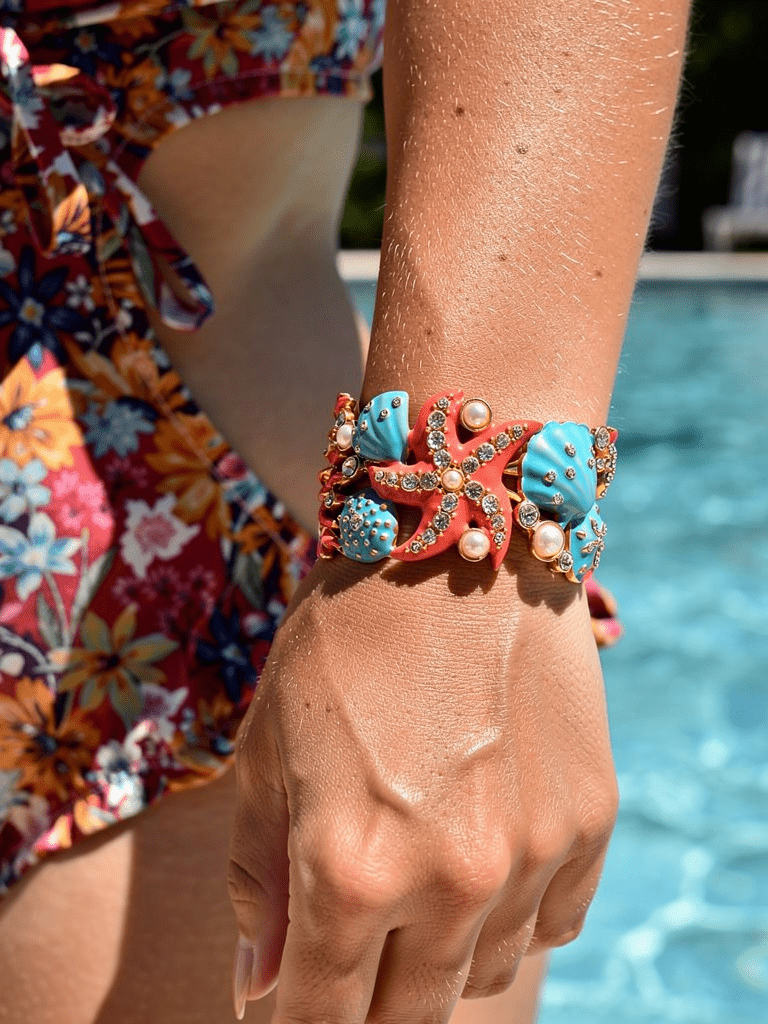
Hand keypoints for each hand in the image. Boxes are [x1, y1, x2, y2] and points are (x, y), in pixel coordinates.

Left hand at [228, 546, 617, 1021]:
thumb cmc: (342, 638)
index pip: (319, 1021)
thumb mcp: (269, 747)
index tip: (295, 1005)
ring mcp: (533, 853)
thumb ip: (261, 880)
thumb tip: (261, 988)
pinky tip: (482, 857)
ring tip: (415, 878)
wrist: (457, 540)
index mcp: (349, 866)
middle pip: (407, 1021)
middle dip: (365, 1003)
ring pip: (481, 977)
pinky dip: (510, 916)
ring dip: (438, 957)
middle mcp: (451, 879)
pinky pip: (553, 924)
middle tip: (350, 948)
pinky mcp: (590, 820)